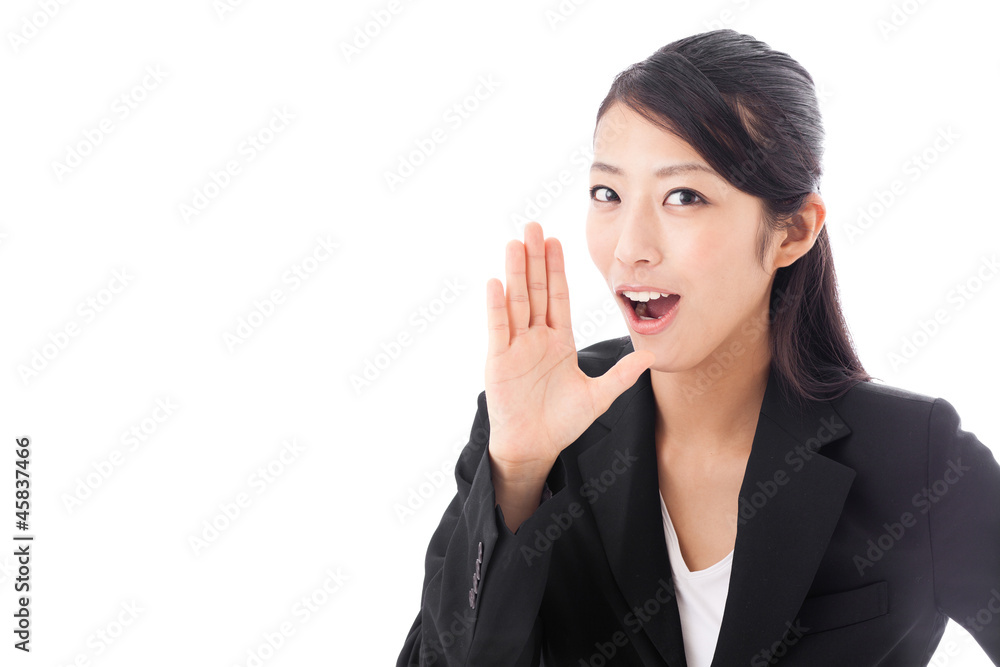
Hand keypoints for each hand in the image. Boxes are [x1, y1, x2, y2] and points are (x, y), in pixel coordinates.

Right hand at [484, 221, 654, 478]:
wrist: (533, 447)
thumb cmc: (562, 423)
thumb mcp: (598, 396)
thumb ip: (621, 375)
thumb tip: (650, 356)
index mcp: (559, 341)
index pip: (558, 297)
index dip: (557, 269)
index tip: (557, 241)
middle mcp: (536, 337)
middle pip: (535, 290)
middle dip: (535, 258)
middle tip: (533, 226)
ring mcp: (516, 346)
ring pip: (516, 301)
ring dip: (516, 272)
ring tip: (514, 243)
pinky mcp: (498, 360)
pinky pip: (498, 328)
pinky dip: (497, 305)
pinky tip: (497, 282)